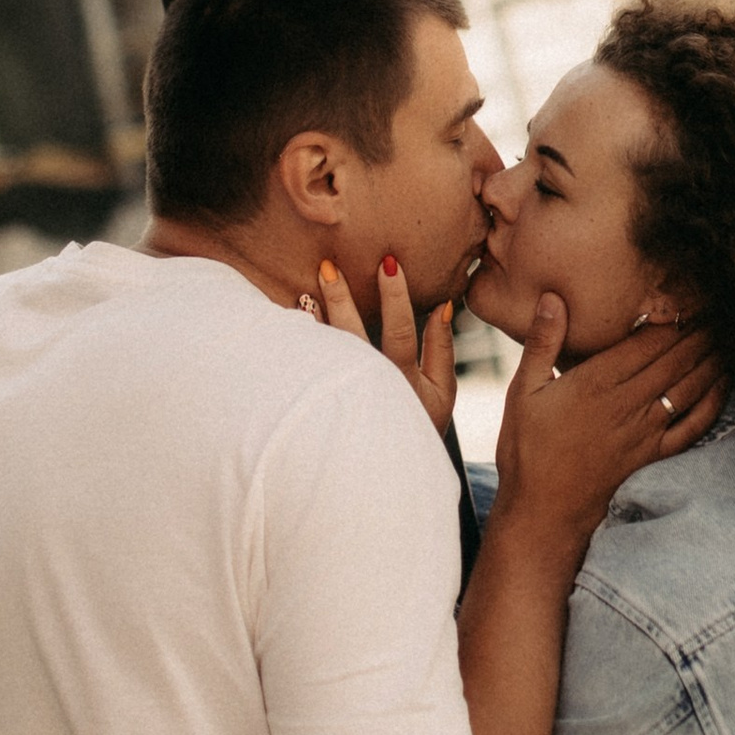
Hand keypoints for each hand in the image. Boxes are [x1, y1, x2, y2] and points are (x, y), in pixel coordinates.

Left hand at [309, 254, 456, 435]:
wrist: (387, 473)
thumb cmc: (419, 425)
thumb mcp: (443, 392)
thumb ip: (442, 347)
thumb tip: (443, 304)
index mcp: (404, 382)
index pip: (399, 331)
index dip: (396, 296)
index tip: (388, 262)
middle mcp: (372, 389)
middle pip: (353, 338)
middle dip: (340, 299)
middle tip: (328, 266)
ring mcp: (345, 399)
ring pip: (326, 355)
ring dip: (314, 322)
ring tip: (303, 293)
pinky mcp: (323, 406)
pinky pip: (308, 372)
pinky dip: (301, 347)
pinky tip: (292, 324)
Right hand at [494, 295, 720, 554]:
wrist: (544, 516)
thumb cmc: (527, 453)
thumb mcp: (522, 393)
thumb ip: (542, 343)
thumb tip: (553, 297)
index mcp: (596, 382)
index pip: (648, 340)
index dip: (673, 316)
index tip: (688, 297)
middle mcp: (627, 403)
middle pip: (675, 357)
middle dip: (699, 331)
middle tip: (718, 310)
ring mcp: (646, 432)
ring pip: (689, 385)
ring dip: (711, 358)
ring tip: (726, 336)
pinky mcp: (654, 457)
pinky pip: (694, 425)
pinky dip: (713, 401)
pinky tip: (723, 384)